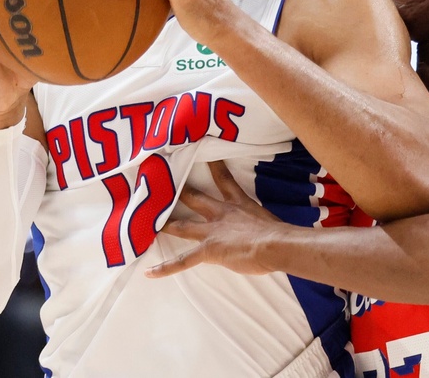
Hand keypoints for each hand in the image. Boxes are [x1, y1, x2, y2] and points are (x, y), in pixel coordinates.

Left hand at [145, 161, 285, 277]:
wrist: (275, 244)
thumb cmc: (278, 234)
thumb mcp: (269, 220)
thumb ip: (260, 221)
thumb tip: (266, 230)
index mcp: (238, 204)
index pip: (225, 180)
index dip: (215, 167)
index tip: (206, 155)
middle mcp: (221, 214)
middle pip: (196, 198)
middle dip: (180, 191)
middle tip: (164, 181)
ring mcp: (212, 232)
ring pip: (183, 226)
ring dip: (166, 225)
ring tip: (149, 224)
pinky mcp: (208, 250)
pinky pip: (183, 260)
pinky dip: (166, 267)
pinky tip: (150, 273)